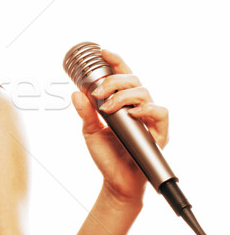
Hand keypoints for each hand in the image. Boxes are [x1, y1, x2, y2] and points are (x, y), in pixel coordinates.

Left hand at [71, 48, 168, 204]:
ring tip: (107, 108)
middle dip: (114, 81)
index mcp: (123, 103)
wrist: (116, 182)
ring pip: (145, 93)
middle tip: (98, 92)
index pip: (123, 76)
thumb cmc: (107, 156)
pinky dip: (146, 110)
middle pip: (134, 80)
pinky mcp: (159, 134)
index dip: (116, 62)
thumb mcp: (90, 131)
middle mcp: (138, 108)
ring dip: (124, 96)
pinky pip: (160, 113)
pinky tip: (133, 114)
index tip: (103, 52)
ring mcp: (149, 120)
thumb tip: (75, 92)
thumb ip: (85, 112)